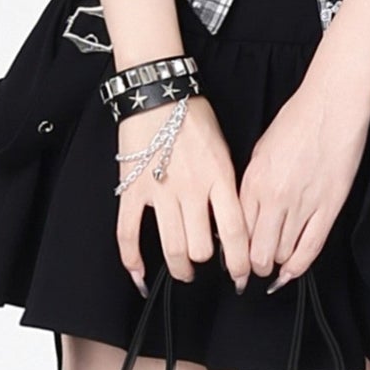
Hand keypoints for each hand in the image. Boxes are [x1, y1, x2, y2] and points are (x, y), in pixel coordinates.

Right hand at [114, 93, 250, 292]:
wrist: (157, 94)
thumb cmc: (193, 117)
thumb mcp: (224, 150)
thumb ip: (227, 186)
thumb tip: (231, 222)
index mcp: (218, 178)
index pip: (234, 232)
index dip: (239, 262)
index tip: (242, 275)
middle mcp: (190, 189)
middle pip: (201, 247)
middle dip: (205, 264)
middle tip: (206, 266)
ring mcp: (159, 191)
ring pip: (172, 247)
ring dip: (179, 267)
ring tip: (183, 270)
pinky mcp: (131, 190)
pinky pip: (128, 232)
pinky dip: (132, 258)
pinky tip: (139, 273)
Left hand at [240, 70, 369, 289]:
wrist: (331, 105)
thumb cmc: (297, 121)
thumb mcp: (260, 152)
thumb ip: (251, 185)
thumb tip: (248, 213)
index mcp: (253, 182)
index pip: (236, 231)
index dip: (234, 251)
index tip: (235, 258)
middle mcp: (274, 198)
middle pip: (257, 251)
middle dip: (254, 265)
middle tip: (256, 267)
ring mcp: (302, 205)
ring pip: (282, 254)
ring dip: (277, 264)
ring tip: (276, 262)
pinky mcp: (329, 207)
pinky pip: (310, 248)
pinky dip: (298, 266)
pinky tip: (292, 270)